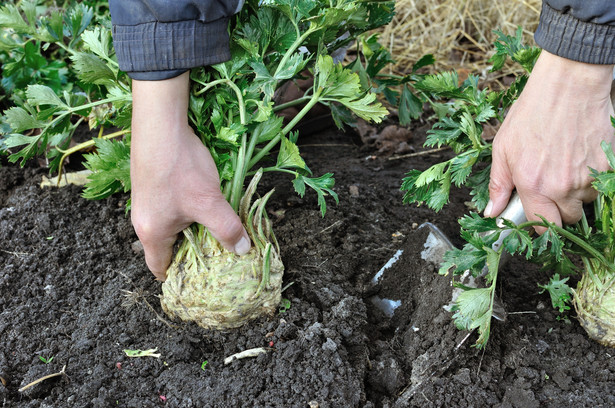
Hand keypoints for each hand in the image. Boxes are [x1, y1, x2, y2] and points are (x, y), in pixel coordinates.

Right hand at [130, 72, 250, 279]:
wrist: (160, 124)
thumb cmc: (180, 168)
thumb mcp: (209, 202)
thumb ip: (227, 229)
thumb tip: (243, 251)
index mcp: (151, 234)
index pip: (161, 268)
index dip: (180, 277)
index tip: (202, 280)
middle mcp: (143, 221)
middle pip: (167, 248)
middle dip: (192, 253)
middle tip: (217, 255)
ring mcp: (147, 201)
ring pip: (171, 226)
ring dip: (192, 229)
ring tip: (216, 229)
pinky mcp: (154, 185)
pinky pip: (171, 208)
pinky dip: (188, 211)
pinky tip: (206, 203)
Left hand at [486, 51, 614, 232]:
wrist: (568, 87)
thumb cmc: (532, 114)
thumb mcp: (502, 149)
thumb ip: (498, 185)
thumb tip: (491, 212)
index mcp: (534, 185)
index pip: (543, 227)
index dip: (540, 224)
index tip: (538, 214)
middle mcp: (563, 187)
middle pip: (567, 219)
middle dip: (559, 209)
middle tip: (550, 187)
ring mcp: (589, 177)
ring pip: (585, 202)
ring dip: (576, 193)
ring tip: (564, 166)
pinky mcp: (608, 166)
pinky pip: (601, 184)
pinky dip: (592, 178)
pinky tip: (579, 158)